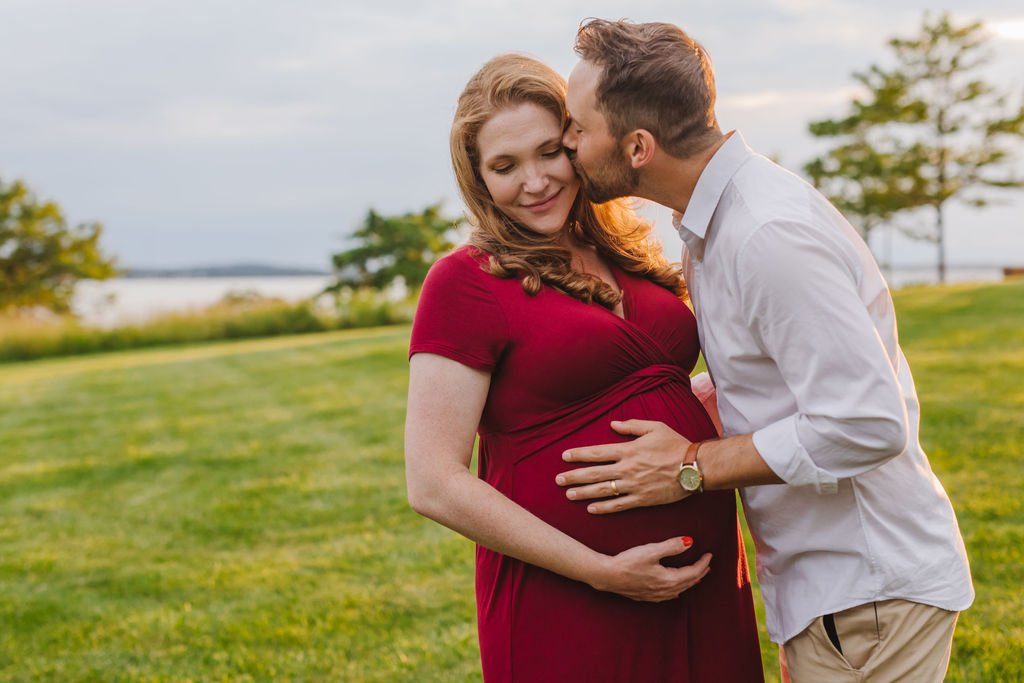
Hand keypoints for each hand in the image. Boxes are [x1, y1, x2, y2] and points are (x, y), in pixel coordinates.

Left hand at [556, 419, 690, 513]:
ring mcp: (633, 486)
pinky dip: (603, 507)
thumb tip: (613, 424)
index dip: (579, 455)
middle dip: (574, 476)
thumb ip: (632, 426)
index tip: (564, 457)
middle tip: (558, 480)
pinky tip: (591, 508)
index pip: (597, 453)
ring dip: (583, 493)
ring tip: (568, 495)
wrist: (694, 467)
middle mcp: (627, 469)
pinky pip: (618, 505)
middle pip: (594, 473)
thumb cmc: (676, 445)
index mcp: (628, 450)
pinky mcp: (642, 499)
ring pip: (602, 491)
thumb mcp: (655, 428)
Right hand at [588, 537, 711, 601]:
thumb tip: (690, 542)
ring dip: (690, 582)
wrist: (607, 576)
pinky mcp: (646, 596)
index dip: (703, 563)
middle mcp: (664, 591)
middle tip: (707, 564)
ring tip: (696, 576)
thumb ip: (671, 546)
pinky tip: (674, 589)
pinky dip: (677, 589)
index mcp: (668, 580)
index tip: (710, 554)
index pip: (693, 572)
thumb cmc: (627, 562)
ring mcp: (655, 595)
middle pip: (688, 583)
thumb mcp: (651, 550)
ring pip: (679, 590)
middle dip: (700, 573)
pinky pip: (668, 595)